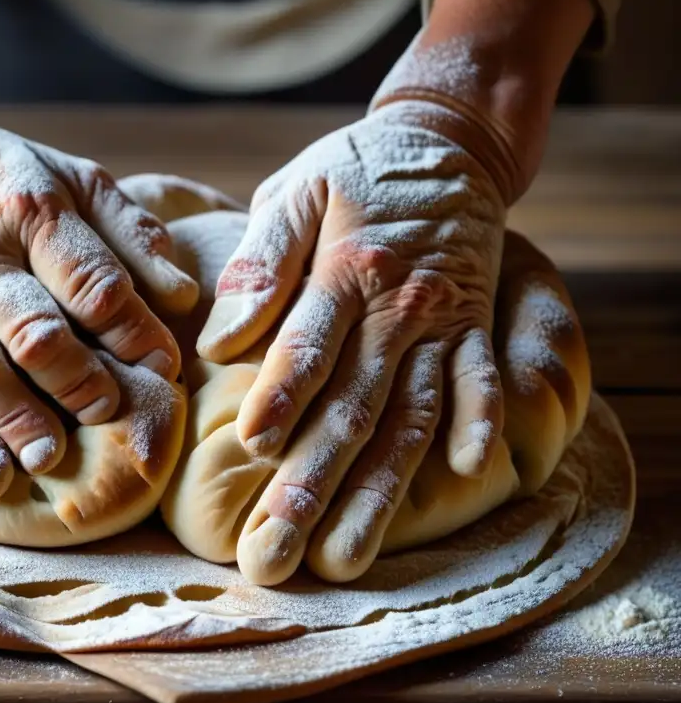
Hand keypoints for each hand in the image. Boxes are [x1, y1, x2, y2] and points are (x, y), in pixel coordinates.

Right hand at [0, 80, 197, 475]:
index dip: (136, 334)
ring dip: (11, 415)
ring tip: (45, 456)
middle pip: (37, 331)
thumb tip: (184, 297)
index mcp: (34, 213)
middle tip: (108, 415)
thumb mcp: (71, 178)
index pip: (95, 286)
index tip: (163, 371)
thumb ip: (131, 234)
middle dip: (80, 380)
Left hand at [198, 98, 509, 584]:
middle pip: (354, 402)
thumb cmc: (354, 170)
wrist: (449, 144)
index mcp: (348, 268)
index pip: (310, 342)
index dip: (282, 394)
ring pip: (411, 415)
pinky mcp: (475, 328)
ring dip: (380, 491)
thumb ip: (262, 260)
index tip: (250, 448)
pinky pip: (482, 381)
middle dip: (312, 482)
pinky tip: (465, 474)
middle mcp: (400, 305)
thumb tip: (221, 336)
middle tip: (274, 552)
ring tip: (344, 558)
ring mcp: (444, 322)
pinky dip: (479, 423)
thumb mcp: (297, 189)